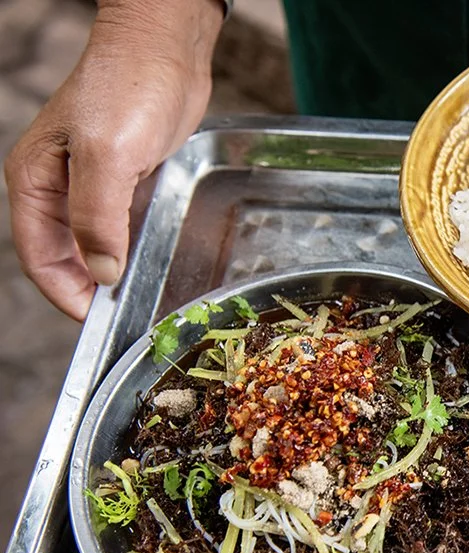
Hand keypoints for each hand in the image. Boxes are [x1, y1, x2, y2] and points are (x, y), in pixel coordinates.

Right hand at [4, 0, 222, 319]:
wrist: (166, 48)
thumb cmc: (129, 88)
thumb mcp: (108, 155)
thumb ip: (98, 217)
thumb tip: (101, 272)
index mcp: (35, 181)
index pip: (40, 257)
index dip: (67, 294)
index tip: (100, 320)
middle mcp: (59, 187)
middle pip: (68, 257)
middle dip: (93, 289)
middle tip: (128, 316)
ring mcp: (94, 184)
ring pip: (98, 244)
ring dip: (116, 271)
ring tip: (144, 298)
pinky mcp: (128, 178)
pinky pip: (126, 226)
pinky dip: (136, 248)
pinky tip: (156, 264)